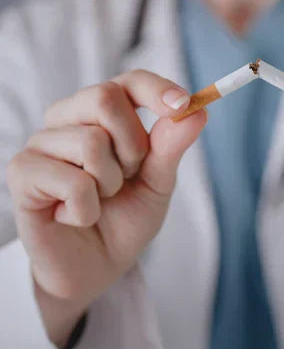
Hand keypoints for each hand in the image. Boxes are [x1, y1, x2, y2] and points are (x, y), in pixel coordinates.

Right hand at [6, 71, 206, 348]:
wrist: (95, 267)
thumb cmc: (124, 218)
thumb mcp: (158, 182)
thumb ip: (171, 147)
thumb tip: (196, 111)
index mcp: (102, 113)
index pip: (130, 81)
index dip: (156, 89)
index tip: (182, 106)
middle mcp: (67, 118)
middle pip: (105, 97)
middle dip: (132, 145)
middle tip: (128, 177)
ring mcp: (40, 143)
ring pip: (91, 142)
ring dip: (109, 183)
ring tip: (99, 200)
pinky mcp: (22, 173)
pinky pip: (73, 181)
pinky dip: (87, 208)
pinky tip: (75, 216)